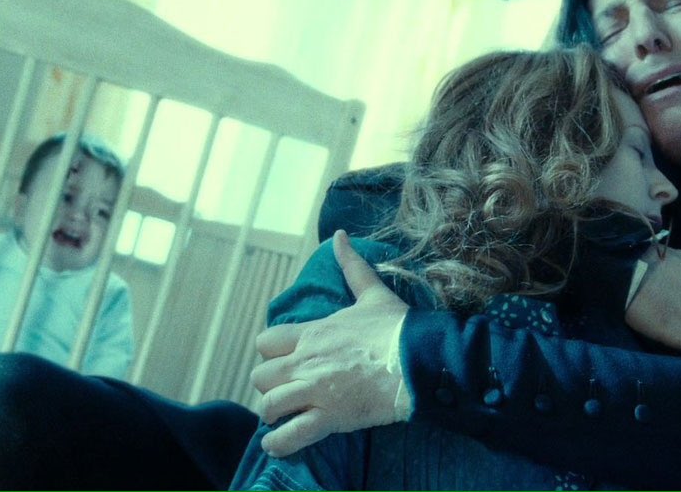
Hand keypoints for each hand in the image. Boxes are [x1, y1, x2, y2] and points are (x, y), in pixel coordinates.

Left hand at [251, 230, 409, 456]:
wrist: (420, 359)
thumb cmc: (396, 327)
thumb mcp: (371, 293)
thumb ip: (351, 266)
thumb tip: (340, 236)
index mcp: (312, 334)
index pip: (265, 343)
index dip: (271, 353)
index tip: (286, 360)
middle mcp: (305, 363)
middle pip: (260, 376)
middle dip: (271, 385)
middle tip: (288, 389)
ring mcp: (314, 391)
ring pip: (268, 405)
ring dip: (275, 413)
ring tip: (288, 416)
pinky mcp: (329, 418)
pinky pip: (289, 436)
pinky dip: (280, 443)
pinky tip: (280, 443)